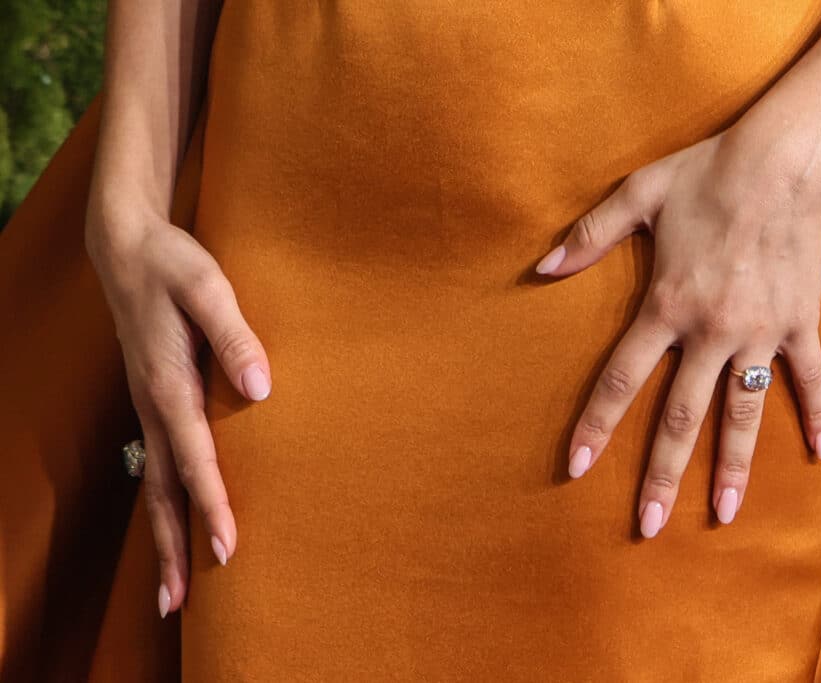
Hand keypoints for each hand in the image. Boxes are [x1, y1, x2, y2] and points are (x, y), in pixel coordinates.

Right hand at [85, 204, 270, 615]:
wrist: (127, 246)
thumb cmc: (172, 263)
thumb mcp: (207, 286)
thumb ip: (235, 334)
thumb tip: (261, 389)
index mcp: (167, 383)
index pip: (194, 458)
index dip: (211, 506)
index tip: (227, 551)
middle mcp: (152, 404)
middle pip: (161, 489)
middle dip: (172, 545)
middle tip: (178, 604)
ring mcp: (148, 404)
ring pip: (155, 482)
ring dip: (163, 534)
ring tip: (171, 588)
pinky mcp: (153, 397)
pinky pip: (159, 462)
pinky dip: (166, 500)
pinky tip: (177, 519)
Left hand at [534, 128, 820, 535]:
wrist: (784, 158)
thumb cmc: (707, 173)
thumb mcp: (637, 195)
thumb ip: (588, 235)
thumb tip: (541, 266)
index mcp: (666, 306)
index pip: (622, 379)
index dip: (596, 425)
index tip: (576, 468)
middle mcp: (711, 332)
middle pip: (680, 417)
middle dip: (660, 475)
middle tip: (647, 526)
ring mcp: (760, 332)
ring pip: (743, 413)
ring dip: (731, 467)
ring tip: (723, 515)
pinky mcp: (800, 322)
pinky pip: (809, 378)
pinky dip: (818, 414)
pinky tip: (820, 454)